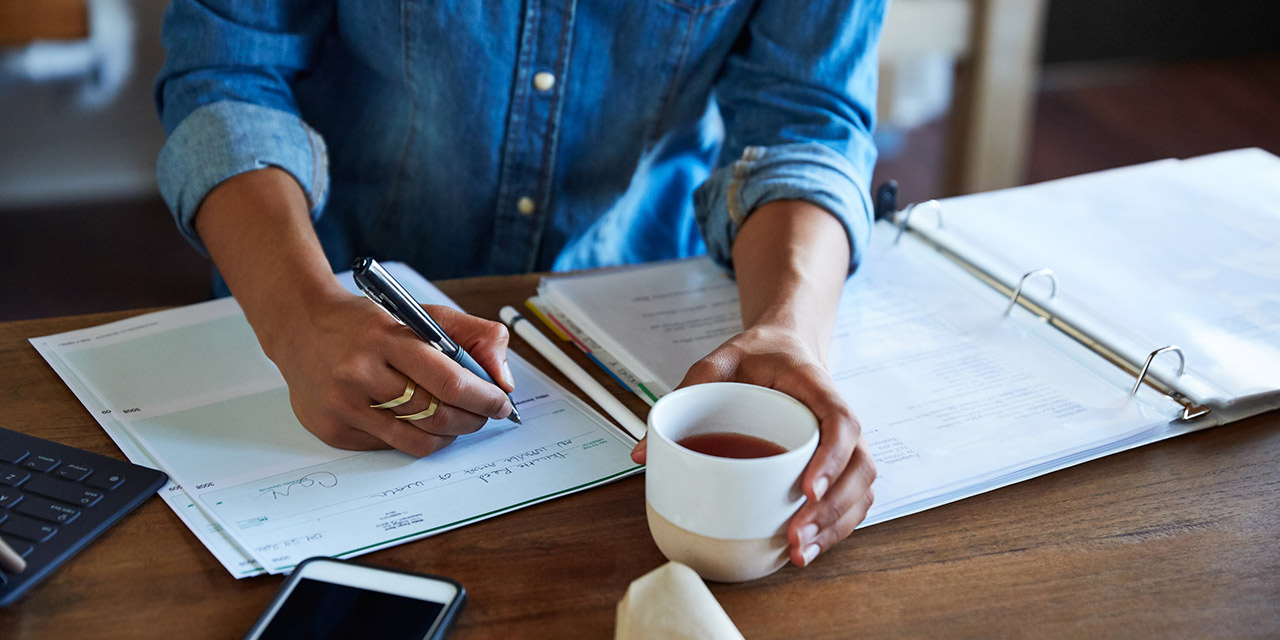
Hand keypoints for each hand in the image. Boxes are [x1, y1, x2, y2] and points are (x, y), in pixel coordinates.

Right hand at [263, 291, 514, 455]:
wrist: (300, 327)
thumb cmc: (367, 323)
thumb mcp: (421, 312)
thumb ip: (473, 336)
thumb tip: (503, 380)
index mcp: (385, 338)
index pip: (450, 382)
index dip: (485, 398)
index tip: (501, 402)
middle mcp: (359, 373)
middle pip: (437, 416)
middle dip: (473, 419)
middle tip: (484, 413)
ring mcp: (342, 406)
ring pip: (417, 440)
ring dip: (449, 434)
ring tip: (456, 419)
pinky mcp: (333, 430)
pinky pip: (391, 446)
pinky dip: (415, 437)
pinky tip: (416, 420)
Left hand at [630, 322, 874, 567]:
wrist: (785, 346)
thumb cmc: (758, 353)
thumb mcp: (719, 361)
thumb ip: (686, 392)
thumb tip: (642, 452)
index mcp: (815, 386)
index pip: (840, 422)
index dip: (831, 458)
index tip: (806, 490)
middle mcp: (837, 417)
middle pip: (859, 466)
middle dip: (832, 508)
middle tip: (795, 536)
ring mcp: (843, 443)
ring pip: (861, 488)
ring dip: (836, 525)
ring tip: (799, 552)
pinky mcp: (837, 463)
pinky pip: (852, 498)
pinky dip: (837, 526)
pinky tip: (807, 548)